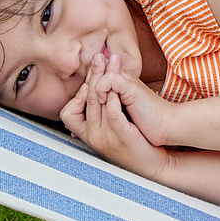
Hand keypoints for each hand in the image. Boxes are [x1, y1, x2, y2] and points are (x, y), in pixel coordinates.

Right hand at [61, 62, 171, 181]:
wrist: (152, 165)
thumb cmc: (131, 144)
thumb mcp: (109, 131)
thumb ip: (99, 116)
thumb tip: (92, 93)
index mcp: (87, 135)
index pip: (67, 112)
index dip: (79, 90)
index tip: (90, 74)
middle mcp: (92, 136)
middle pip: (85, 98)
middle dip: (92, 74)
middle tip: (98, 55)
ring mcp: (106, 137)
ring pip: (96, 101)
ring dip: (102, 77)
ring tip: (111, 60)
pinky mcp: (122, 136)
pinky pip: (112, 112)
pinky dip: (113, 96)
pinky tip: (118, 83)